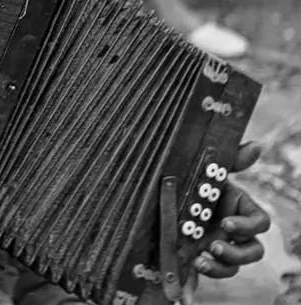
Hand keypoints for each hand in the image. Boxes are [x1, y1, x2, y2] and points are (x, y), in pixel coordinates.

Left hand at [180, 142, 270, 303]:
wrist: (167, 188)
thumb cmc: (195, 177)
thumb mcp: (210, 167)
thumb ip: (233, 159)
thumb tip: (257, 145)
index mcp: (240, 209)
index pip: (260, 223)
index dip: (247, 226)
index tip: (226, 223)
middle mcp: (234, 232)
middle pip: (252, 252)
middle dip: (237, 253)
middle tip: (214, 246)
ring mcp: (219, 246)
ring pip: (233, 267)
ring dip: (220, 267)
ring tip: (200, 260)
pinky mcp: (201, 257)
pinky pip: (208, 273)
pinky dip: (200, 280)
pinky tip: (189, 274)